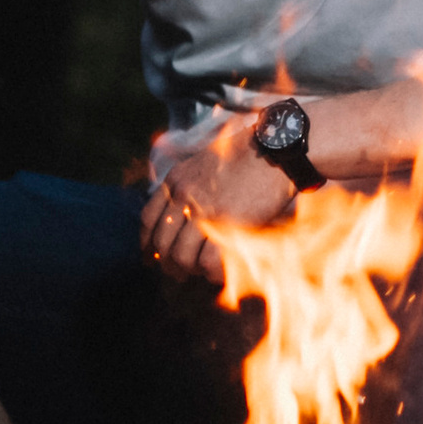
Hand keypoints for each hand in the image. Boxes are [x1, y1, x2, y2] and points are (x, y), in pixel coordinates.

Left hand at [140, 116, 298, 282]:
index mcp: (176, 179)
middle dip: (166, 262)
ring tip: (194, 274)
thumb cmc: (247, 154)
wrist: (275, 149)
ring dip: (186, 270)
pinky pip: (207, 260)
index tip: (151, 256)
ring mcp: (204, 210)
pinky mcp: (227, 224)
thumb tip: (182, 212)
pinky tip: (216, 272)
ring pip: (181, 254)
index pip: (149, 219)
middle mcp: (183, 195)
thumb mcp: (206, 161)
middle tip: (175, 273)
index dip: (147, 243)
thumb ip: (189, 183)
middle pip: (162, 241)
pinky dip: (210, 272)